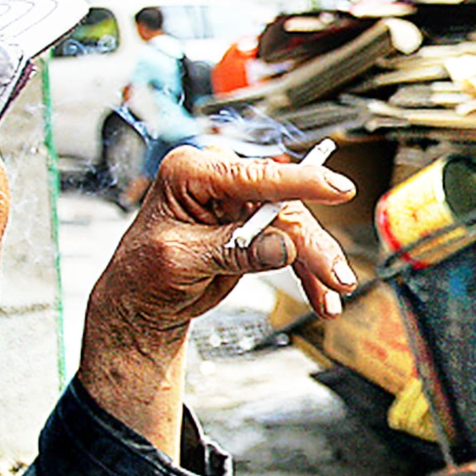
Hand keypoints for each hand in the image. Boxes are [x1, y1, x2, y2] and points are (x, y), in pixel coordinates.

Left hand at [77, 145, 357, 457]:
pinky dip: (306, 272)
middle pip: (281, 205)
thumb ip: (232, 250)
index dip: (299, 181)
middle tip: (336, 274)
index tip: (336, 187)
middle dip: (312, 243)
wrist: (139, 302)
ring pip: (292, 227)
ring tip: (333, 292)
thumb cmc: (143, 274)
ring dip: (315, 262)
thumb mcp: (181, 261)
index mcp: (190, 172)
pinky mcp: (251, 228)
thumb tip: (282, 246)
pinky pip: (289, 246)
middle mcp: (218, 181)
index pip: (253, 175)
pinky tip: (321, 295)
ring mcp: (237, 204)